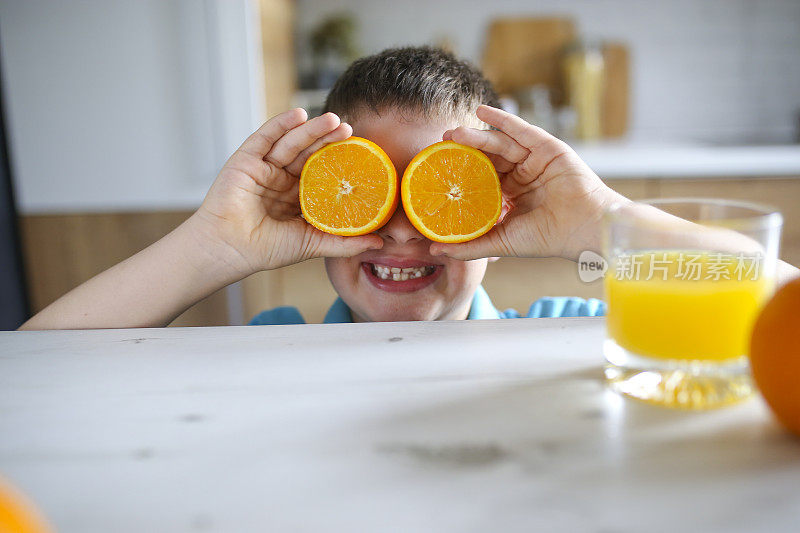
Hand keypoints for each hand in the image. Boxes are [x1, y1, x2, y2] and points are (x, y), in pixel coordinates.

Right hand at [193, 109, 382, 275]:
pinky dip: (281, 124)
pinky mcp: (245, 160)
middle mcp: (282, 179)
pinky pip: (265, 137)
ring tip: (334, 119)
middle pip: (309, 153)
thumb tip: (379, 241)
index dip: (340, 161)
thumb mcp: (312, 244)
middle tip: (351, 129)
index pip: (323, 172)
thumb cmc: (266, 249)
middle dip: (329, 140)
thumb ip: (344, 242)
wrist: (229, 250)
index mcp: (297, 196)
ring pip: (292, 142)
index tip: (362, 152)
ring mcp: (264, 168)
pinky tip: (299, 115)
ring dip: (312, 129)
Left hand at [432, 105, 627, 260]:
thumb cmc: (547, 238)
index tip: (436, 168)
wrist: (583, 229)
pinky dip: (502, 119)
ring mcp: (535, 160)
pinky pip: (521, 129)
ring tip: (454, 133)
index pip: (481, 180)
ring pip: (500, 144)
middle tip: (440, 144)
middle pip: (488, 158)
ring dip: (477, 137)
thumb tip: (434, 250)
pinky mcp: (548, 147)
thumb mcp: (500, 242)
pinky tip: (481, 110)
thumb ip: (469, 246)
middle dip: (464, 150)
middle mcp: (522, 176)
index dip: (460, 173)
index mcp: (512, 196)